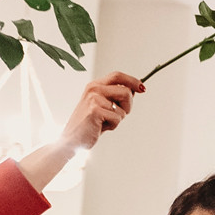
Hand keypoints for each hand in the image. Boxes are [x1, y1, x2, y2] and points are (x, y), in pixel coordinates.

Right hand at [18, 72, 143, 189]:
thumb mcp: (102, 106)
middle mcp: (94, 89)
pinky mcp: (95, 110)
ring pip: (123, 108)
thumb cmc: (89, 124)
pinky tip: (100, 127)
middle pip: (126, 91)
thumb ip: (115, 97)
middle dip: (129, 106)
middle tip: (118, 114)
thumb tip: (136, 89)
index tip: (143, 88)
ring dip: (119, 118)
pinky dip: (113, 126)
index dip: (132, 81)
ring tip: (105, 122)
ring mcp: (94, 98)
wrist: (71, 139)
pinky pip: (117, 118)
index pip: (117, 76)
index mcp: (95, 85)